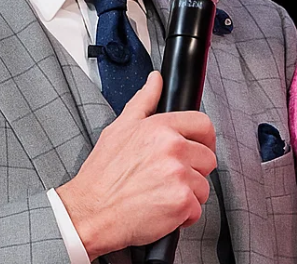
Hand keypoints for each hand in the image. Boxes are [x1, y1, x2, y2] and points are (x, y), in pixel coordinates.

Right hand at [56, 71, 217, 258]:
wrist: (89, 213)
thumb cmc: (101, 176)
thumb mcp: (119, 129)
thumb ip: (144, 101)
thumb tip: (156, 80)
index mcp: (160, 128)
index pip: (203, 124)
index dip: (204, 140)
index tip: (199, 149)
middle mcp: (172, 148)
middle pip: (208, 159)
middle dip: (193, 171)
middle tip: (169, 179)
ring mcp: (178, 175)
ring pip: (203, 186)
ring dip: (188, 195)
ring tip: (160, 196)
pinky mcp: (181, 202)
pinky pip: (196, 209)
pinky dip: (182, 216)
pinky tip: (161, 211)